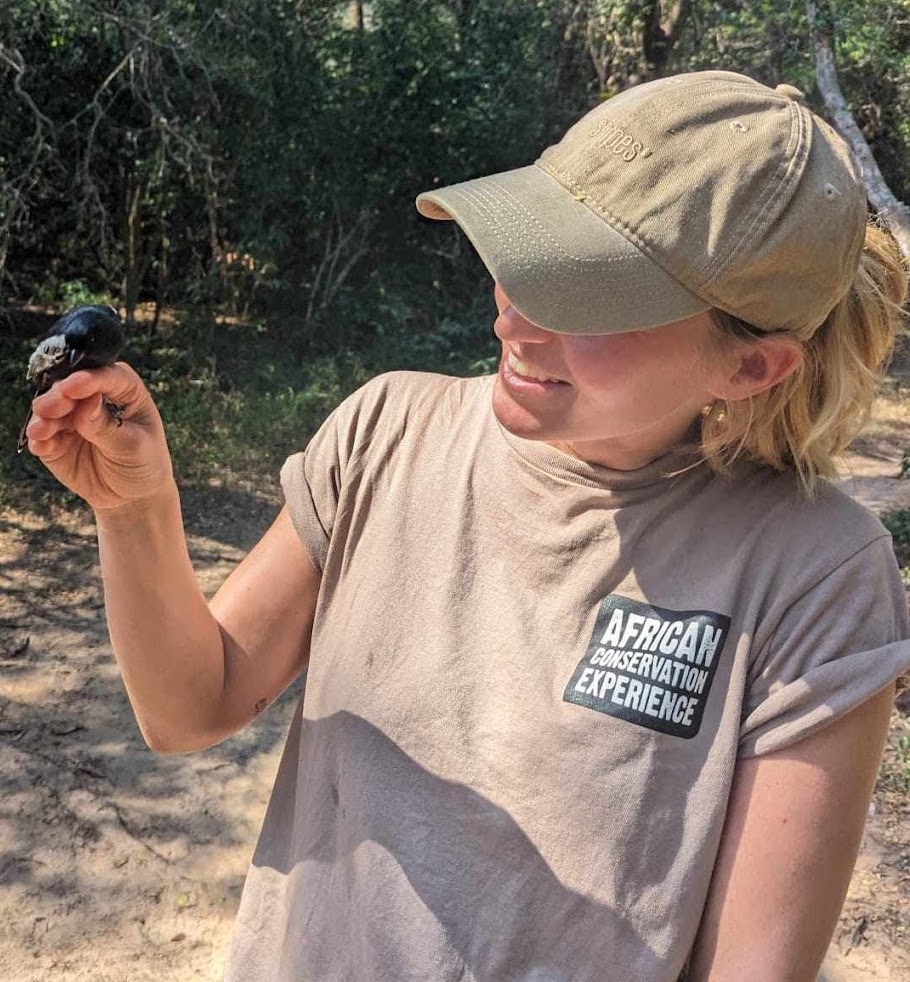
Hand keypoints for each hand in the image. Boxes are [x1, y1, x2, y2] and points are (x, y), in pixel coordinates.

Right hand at [23, 362, 175, 513]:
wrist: (132, 496)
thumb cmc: (143, 463)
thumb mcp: (134, 446)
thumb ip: (108, 426)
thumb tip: (86, 403)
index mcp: (124, 392)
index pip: (107, 377)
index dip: (89, 379)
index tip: (73, 386)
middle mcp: (94, 399)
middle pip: (71, 388)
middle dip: (58, 397)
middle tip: (51, 408)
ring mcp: (72, 419)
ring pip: (51, 409)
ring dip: (44, 417)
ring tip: (41, 429)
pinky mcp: (55, 440)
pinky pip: (42, 437)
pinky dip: (39, 438)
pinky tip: (40, 444)